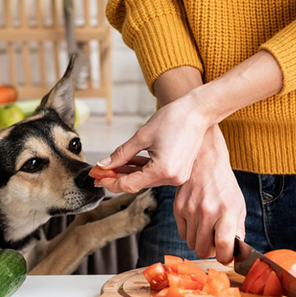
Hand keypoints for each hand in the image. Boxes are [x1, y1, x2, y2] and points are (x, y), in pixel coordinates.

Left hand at [96, 92, 211, 193]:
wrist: (198, 111)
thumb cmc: (174, 119)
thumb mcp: (142, 136)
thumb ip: (121, 154)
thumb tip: (104, 164)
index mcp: (163, 170)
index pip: (129, 184)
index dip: (110, 181)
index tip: (97, 176)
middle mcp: (172, 178)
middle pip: (137, 184)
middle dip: (117, 178)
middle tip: (100, 172)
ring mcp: (177, 176)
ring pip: (145, 180)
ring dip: (129, 173)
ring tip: (111, 166)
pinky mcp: (179, 171)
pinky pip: (155, 174)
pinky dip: (142, 169)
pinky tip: (128, 163)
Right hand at [173, 125, 245, 263]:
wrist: (205, 161)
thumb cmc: (224, 184)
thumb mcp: (238, 205)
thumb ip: (238, 229)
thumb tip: (236, 252)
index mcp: (227, 211)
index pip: (224, 245)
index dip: (225, 257)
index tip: (227, 256)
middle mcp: (207, 212)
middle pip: (203, 250)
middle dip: (211, 251)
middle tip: (216, 242)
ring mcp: (190, 210)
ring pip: (192, 244)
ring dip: (200, 242)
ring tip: (207, 229)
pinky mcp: (178, 208)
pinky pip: (183, 234)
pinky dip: (190, 233)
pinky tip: (197, 221)